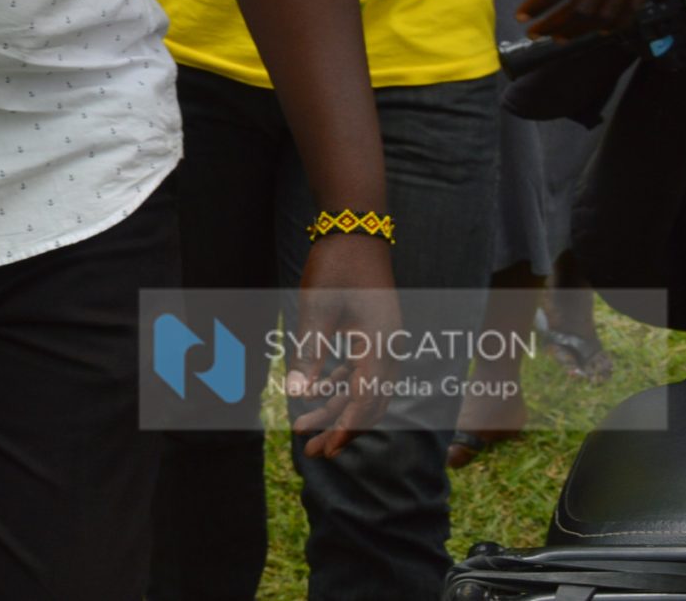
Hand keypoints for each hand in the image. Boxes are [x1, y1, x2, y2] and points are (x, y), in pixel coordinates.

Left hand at [286, 233, 400, 459]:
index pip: (367, 398)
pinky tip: (316, 398)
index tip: (329, 449)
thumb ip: (309, 354)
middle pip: (369, 402)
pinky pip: (358, 371)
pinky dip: (338, 387)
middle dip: (341, 429)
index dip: (348, 427)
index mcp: (380, 345)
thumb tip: (297, 395)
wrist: (355, 232)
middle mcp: (388, 348)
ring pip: (362, 389)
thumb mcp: (316, 311)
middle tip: (313, 453)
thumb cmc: (335, 268)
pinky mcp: (372, 335)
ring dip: (336, 410)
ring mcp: (382, 342)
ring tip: (304, 430)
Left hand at [509, 0, 685, 38]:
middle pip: (583, 6)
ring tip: (561, 35)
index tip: (523, 15)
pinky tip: (599, 29)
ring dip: (583, 29)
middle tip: (536, 33)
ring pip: (608, 12)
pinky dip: (615, 22)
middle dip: (556, 24)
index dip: (540, 5)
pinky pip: (633, 5)